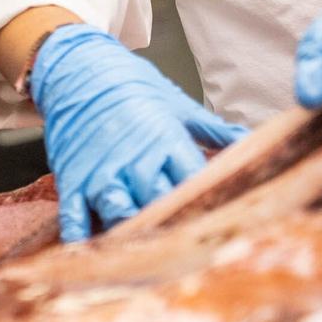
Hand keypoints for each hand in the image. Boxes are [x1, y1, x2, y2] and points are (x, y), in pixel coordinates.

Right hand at [28, 25, 245, 242]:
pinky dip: (81, 238)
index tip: (216, 217)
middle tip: (184, 245)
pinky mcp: (73, 178)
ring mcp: (101, 171)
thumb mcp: (178, 103)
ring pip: (120, 213)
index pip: (194, 182)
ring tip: (145, 251)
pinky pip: (75, 216)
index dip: (204, 201)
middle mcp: (135, 160)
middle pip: (159, 203)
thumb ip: (213, 130)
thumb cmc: (132, 84)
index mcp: (166, 141)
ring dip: (132, 232)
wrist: (79, 66)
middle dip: (172, 223)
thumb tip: (248, 141)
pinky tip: (92, 255)